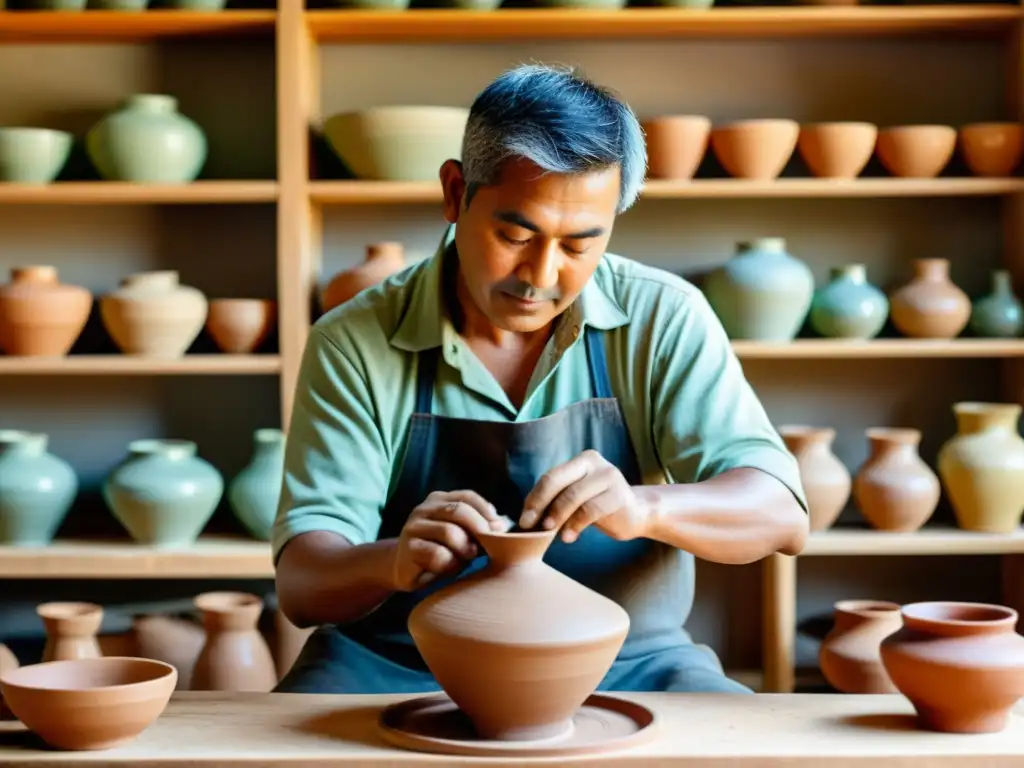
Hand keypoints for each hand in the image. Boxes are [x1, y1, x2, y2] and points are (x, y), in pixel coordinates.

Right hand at [391, 490, 508, 591]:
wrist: (405, 570)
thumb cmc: (440, 552)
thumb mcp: (462, 537)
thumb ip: (478, 528)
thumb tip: (504, 524)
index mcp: (439, 500)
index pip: (468, 497)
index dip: (487, 511)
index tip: (500, 529)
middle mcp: (424, 508)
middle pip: (459, 511)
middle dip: (479, 529)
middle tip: (485, 547)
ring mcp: (413, 526)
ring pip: (450, 532)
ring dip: (464, 549)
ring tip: (465, 559)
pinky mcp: (407, 548)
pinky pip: (437, 554)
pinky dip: (448, 563)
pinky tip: (445, 568)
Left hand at [518, 450, 651, 542]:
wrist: (636, 513)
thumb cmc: (598, 507)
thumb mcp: (575, 500)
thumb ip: (555, 501)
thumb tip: (526, 517)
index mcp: (580, 461)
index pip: (550, 477)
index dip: (534, 498)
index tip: (524, 520)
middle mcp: (594, 463)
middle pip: (557, 481)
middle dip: (541, 505)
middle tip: (532, 526)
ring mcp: (608, 476)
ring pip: (573, 496)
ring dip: (558, 517)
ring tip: (551, 534)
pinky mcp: (619, 495)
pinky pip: (590, 510)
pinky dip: (575, 525)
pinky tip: (569, 537)